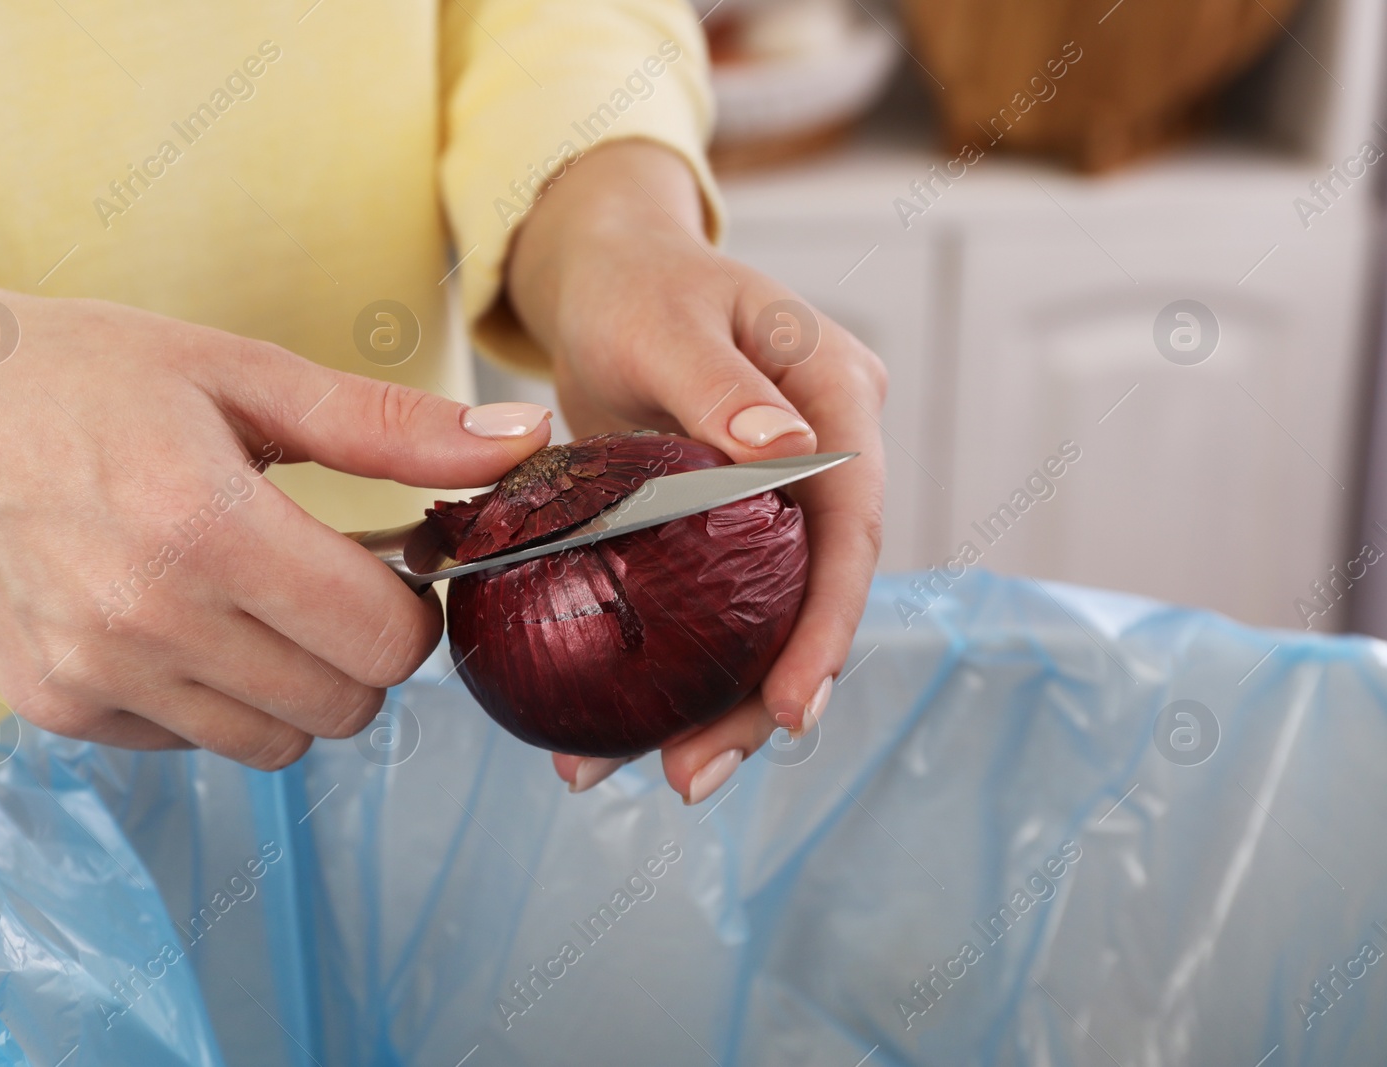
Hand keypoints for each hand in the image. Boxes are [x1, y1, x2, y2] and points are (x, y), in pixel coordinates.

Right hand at [0, 234, 551, 768]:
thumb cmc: (79, 373)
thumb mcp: (243, 374)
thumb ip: (391, 428)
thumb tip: (521, 444)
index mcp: (210, 527)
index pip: (387, 642)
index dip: (412, 606)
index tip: (389, 560)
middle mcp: (150, 622)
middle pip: (345, 705)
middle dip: (362, 649)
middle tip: (322, 575)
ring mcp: (97, 678)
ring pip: (277, 742)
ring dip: (293, 682)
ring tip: (246, 595)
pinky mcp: (57, 709)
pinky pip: (192, 742)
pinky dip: (213, 698)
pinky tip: (177, 619)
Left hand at [504, 140, 886, 802]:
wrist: (604, 280)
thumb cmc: (636, 285)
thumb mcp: (664, 320)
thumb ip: (720, 383)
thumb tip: (785, 448)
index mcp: (838, 402)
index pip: (853, 528)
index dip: (829, 626)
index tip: (788, 708)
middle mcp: (823, 461)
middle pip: (813, 598)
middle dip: (764, 700)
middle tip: (691, 777)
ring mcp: (779, 502)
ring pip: (767, 622)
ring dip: (716, 706)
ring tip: (652, 776)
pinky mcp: (730, 533)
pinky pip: (718, 613)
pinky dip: (677, 672)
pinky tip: (620, 732)